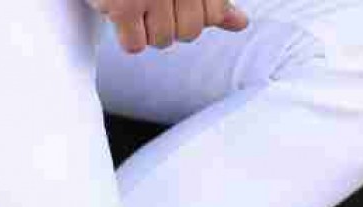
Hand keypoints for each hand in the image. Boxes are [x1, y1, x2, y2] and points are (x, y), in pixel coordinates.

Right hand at [87, 0, 248, 53]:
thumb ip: (214, 0)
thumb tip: (240, 24)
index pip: (211, 16)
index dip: (193, 13)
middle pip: (189, 33)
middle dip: (170, 23)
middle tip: (152, 0)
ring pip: (162, 41)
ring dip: (147, 30)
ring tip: (137, 3)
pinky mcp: (123, 7)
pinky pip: (135, 46)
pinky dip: (127, 37)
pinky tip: (122, 12)